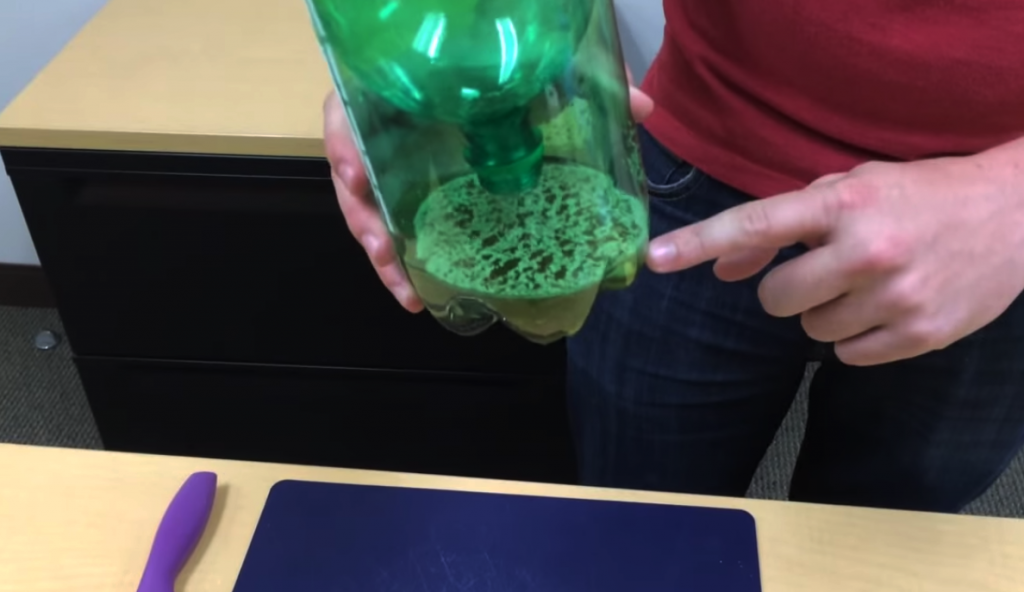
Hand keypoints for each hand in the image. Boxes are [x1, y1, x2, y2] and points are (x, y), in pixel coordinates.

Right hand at [323, 82, 653, 311]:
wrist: (484, 56)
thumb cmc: (494, 63)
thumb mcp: (531, 71)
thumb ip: (583, 82)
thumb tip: (639, 107)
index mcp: (396, 89)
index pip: (348, 109)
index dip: (344, 142)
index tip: (352, 172)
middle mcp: (383, 127)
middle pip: (352, 172)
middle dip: (363, 216)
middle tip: (385, 247)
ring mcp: (390, 161)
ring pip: (365, 208)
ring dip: (380, 249)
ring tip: (403, 286)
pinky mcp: (404, 188)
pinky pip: (390, 223)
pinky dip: (400, 259)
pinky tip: (415, 291)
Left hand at [646, 151, 1023, 365]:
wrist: (1013, 215)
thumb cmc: (919, 195)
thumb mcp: (850, 188)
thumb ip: (783, 225)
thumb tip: (723, 268)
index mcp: (845, 203)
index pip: (755, 224)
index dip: (698, 242)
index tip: (654, 259)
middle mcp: (867, 251)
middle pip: (774, 299)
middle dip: (785, 288)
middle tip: (822, 268)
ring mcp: (896, 298)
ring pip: (809, 330)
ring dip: (825, 310)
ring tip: (866, 281)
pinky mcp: (920, 336)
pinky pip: (847, 355)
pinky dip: (857, 335)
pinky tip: (888, 305)